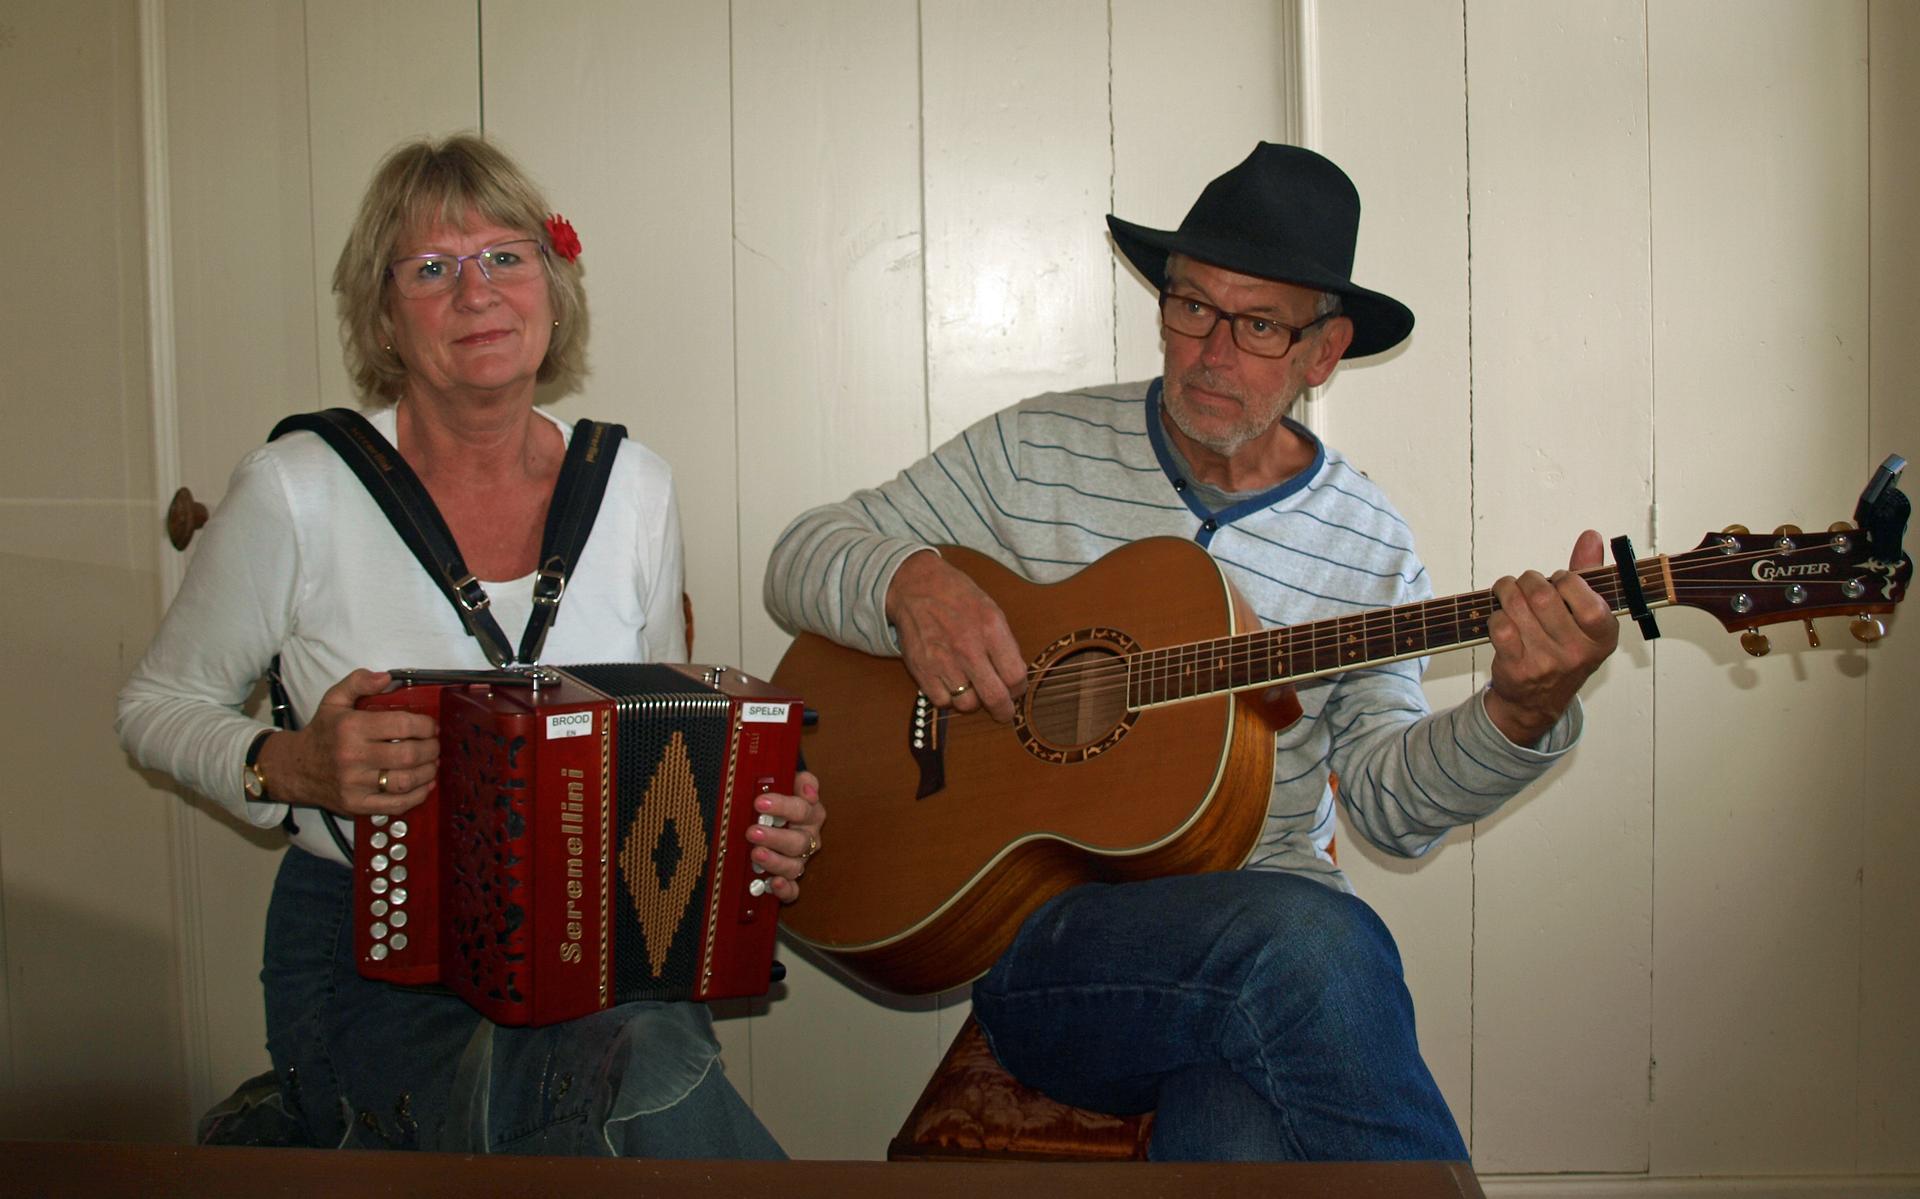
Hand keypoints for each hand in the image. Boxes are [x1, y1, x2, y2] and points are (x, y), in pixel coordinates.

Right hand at [256, 669, 438, 815]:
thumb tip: (386, 677)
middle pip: (408, 755)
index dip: (425, 725)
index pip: (401, 725)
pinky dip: (417, 796)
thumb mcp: (333, 700)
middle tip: (435, 745)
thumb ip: (358, 683)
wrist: (295, 768)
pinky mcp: (357, 805)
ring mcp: (355, 784)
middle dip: (431, 749)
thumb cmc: (322, 732)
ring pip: (405, 781)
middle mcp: (353, 756)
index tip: (431, 726)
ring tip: (432, 763)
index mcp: (351, 727)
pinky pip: (395, 805)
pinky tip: (425, 785)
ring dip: (427, 772)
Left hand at [745, 771, 824, 903]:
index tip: (760, 803)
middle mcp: (808, 839)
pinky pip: (793, 891)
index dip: (782, 806)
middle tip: (752, 832)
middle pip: (798, 841)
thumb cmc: (782, 800)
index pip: (802, 808)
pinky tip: (773, 883)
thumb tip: (809, 790)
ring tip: (756, 854)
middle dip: (774, 837)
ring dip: (775, 861)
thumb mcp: (790, 784)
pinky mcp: (791, 880)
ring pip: (794, 866)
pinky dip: (785, 890)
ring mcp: (800, 861)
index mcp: (811, 814)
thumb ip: (802, 781)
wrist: (776, 817)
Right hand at [884, 550, 1027, 721]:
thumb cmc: (957, 597)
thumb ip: (1004, 644)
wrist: (916, 587)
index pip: (1015, 675)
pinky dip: (948, 697)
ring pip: (967, 704)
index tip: (1016, 691)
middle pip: (994, 697)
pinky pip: (942, 701)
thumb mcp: (991, 610)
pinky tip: (950, 682)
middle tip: (1004, 713)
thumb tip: (1014, 678)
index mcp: (991, 628)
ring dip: (972, 701)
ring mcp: (943, 661)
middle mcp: (968, 647)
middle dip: (1003, 711)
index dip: (1019, 689)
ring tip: (971, 688)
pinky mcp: (922, 670)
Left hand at [1483, 530, 1619, 745]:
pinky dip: (1496, 614)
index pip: (1586, 596)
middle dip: (1529, 579)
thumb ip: (1589, 574)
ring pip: (1518, 605)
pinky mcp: (1518, 668)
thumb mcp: (1585, 616)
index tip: (1559, 582)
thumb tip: (1591, 536)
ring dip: (1507, 590)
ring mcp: (1547, 662)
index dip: (1564, 580)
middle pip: (1544, 594)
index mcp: (1603, 635)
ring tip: (1509, 592)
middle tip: (1527, 583)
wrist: (1538, 700)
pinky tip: (1502, 617)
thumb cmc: (1564, 646)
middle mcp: (1578, 652)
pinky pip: (1500, 625)